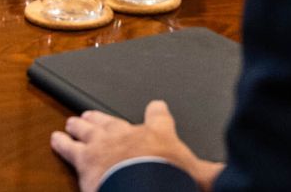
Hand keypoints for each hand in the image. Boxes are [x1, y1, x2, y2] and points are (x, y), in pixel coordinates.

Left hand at [50, 101, 222, 191]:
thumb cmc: (170, 179)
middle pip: (113, 119)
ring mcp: (103, 143)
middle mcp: (129, 133)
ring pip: (89, 128)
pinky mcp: (84, 158)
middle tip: (93, 113)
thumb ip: (214, 173)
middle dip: (103, 117)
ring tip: (72, 121)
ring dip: (81, 125)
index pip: (159, 115)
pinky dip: (61, 143)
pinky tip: (56, 139)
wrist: (143, 187)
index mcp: (158, 134)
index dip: (157, 111)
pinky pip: (69, 148)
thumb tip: (235, 175)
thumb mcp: (201, 176)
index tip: (156, 106)